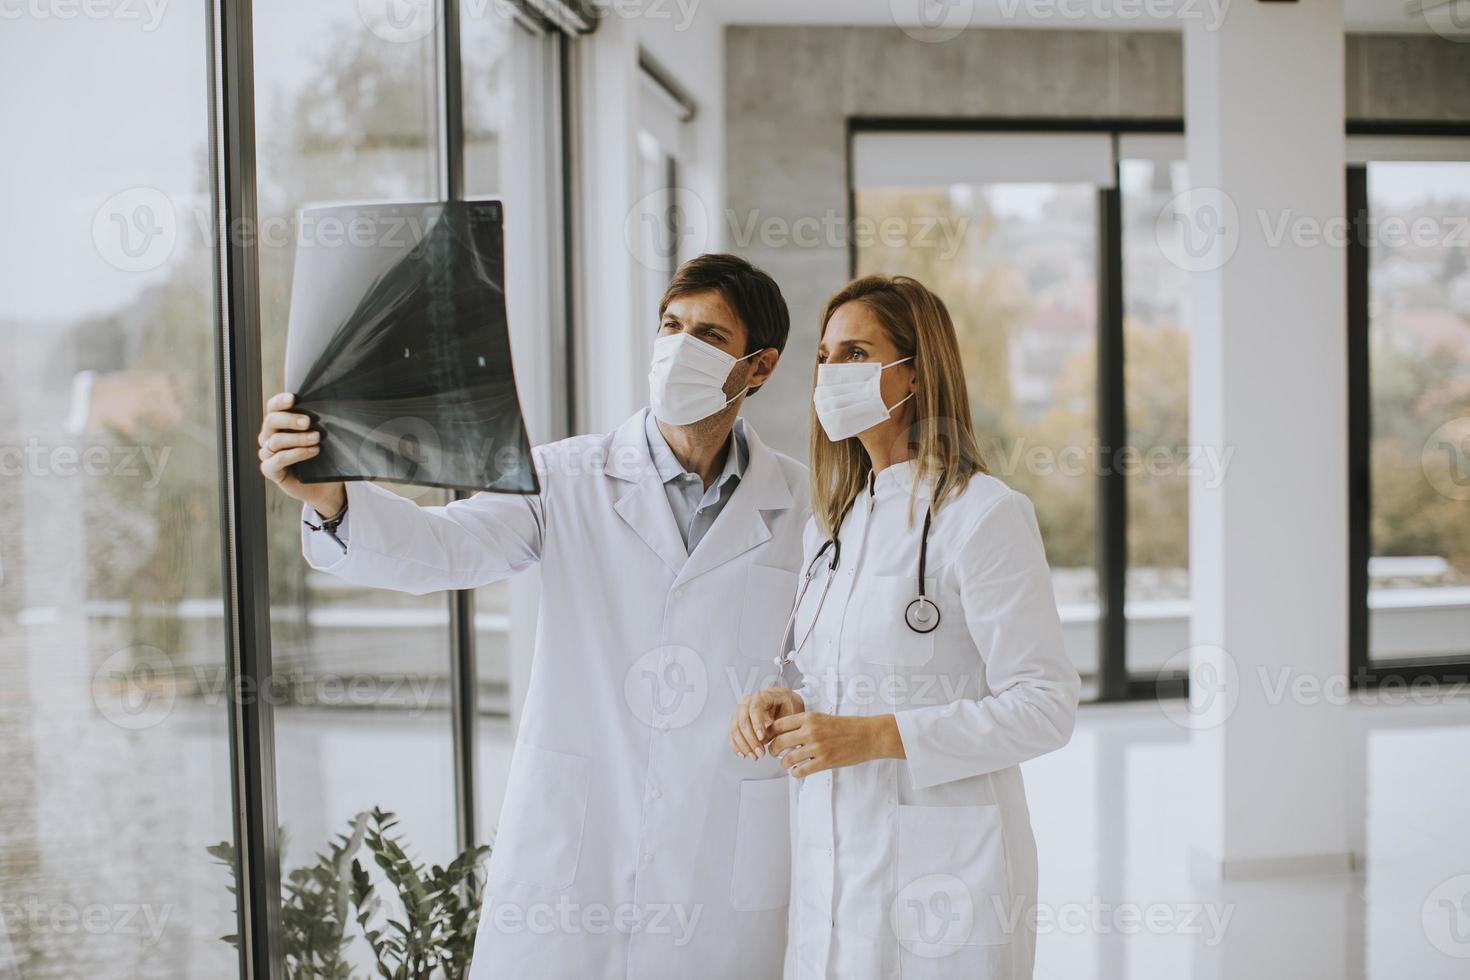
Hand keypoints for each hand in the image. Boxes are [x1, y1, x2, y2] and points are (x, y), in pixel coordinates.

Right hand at [258, 392, 344, 517]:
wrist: (325, 485)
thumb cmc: (323, 456)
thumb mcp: (322, 437)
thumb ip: (318, 423)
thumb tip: (332, 406)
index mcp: (278, 424)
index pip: (273, 408)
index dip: (280, 401)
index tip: (294, 398)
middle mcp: (269, 436)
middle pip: (271, 421)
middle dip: (290, 419)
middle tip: (308, 422)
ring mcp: (268, 453)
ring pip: (276, 440)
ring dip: (298, 438)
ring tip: (317, 439)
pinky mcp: (270, 469)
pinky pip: (278, 459)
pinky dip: (295, 454)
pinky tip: (312, 451)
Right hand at [729, 687, 804, 759]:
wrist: (781, 700)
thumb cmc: (786, 705)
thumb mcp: (789, 710)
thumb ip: (782, 723)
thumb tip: (771, 738)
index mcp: (761, 696)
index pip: (754, 709)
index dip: (757, 724)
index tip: (762, 738)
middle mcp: (746, 702)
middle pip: (743, 721)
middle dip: (750, 740)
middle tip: (760, 753)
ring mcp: (739, 711)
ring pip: (735, 729)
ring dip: (743, 745)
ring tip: (754, 757)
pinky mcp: (735, 721)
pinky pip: (731, 734)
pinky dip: (735, 746)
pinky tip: (743, 755)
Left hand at [765, 712, 904, 777]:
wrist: (868, 735)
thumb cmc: (846, 726)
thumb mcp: (822, 718)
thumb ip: (804, 724)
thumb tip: (784, 733)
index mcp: (809, 718)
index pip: (778, 725)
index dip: (769, 734)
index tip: (768, 739)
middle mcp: (810, 731)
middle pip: (779, 742)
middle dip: (773, 750)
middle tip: (774, 754)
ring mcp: (817, 747)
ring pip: (788, 759)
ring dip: (784, 763)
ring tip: (787, 763)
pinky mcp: (824, 762)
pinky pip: (800, 770)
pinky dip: (795, 773)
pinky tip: (797, 771)